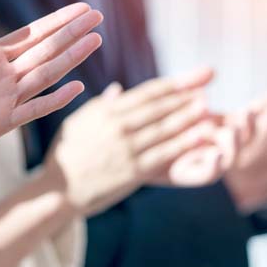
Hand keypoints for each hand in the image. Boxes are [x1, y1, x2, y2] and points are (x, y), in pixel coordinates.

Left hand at [0, 0, 103, 157]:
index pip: (33, 33)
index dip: (59, 20)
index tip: (84, 7)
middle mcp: (6, 74)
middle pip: (46, 49)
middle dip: (72, 32)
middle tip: (99, 17)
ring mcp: (7, 97)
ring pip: (45, 74)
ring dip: (70, 58)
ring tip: (95, 41)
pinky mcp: (1, 121)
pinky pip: (32, 109)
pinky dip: (54, 100)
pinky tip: (77, 88)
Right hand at [43, 69, 229, 216]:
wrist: (57, 190)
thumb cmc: (66, 153)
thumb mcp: (77, 121)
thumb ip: (100, 105)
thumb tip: (118, 88)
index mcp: (106, 111)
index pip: (148, 92)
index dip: (175, 83)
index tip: (196, 76)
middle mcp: (118, 126)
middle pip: (160, 106)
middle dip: (186, 94)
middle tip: (209, 84)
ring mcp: (126, 149)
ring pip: (165, 129)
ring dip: (189, 117)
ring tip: (208, 106)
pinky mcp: (133, 171)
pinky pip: (163, 154)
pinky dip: (183, 144)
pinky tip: (200, 137)